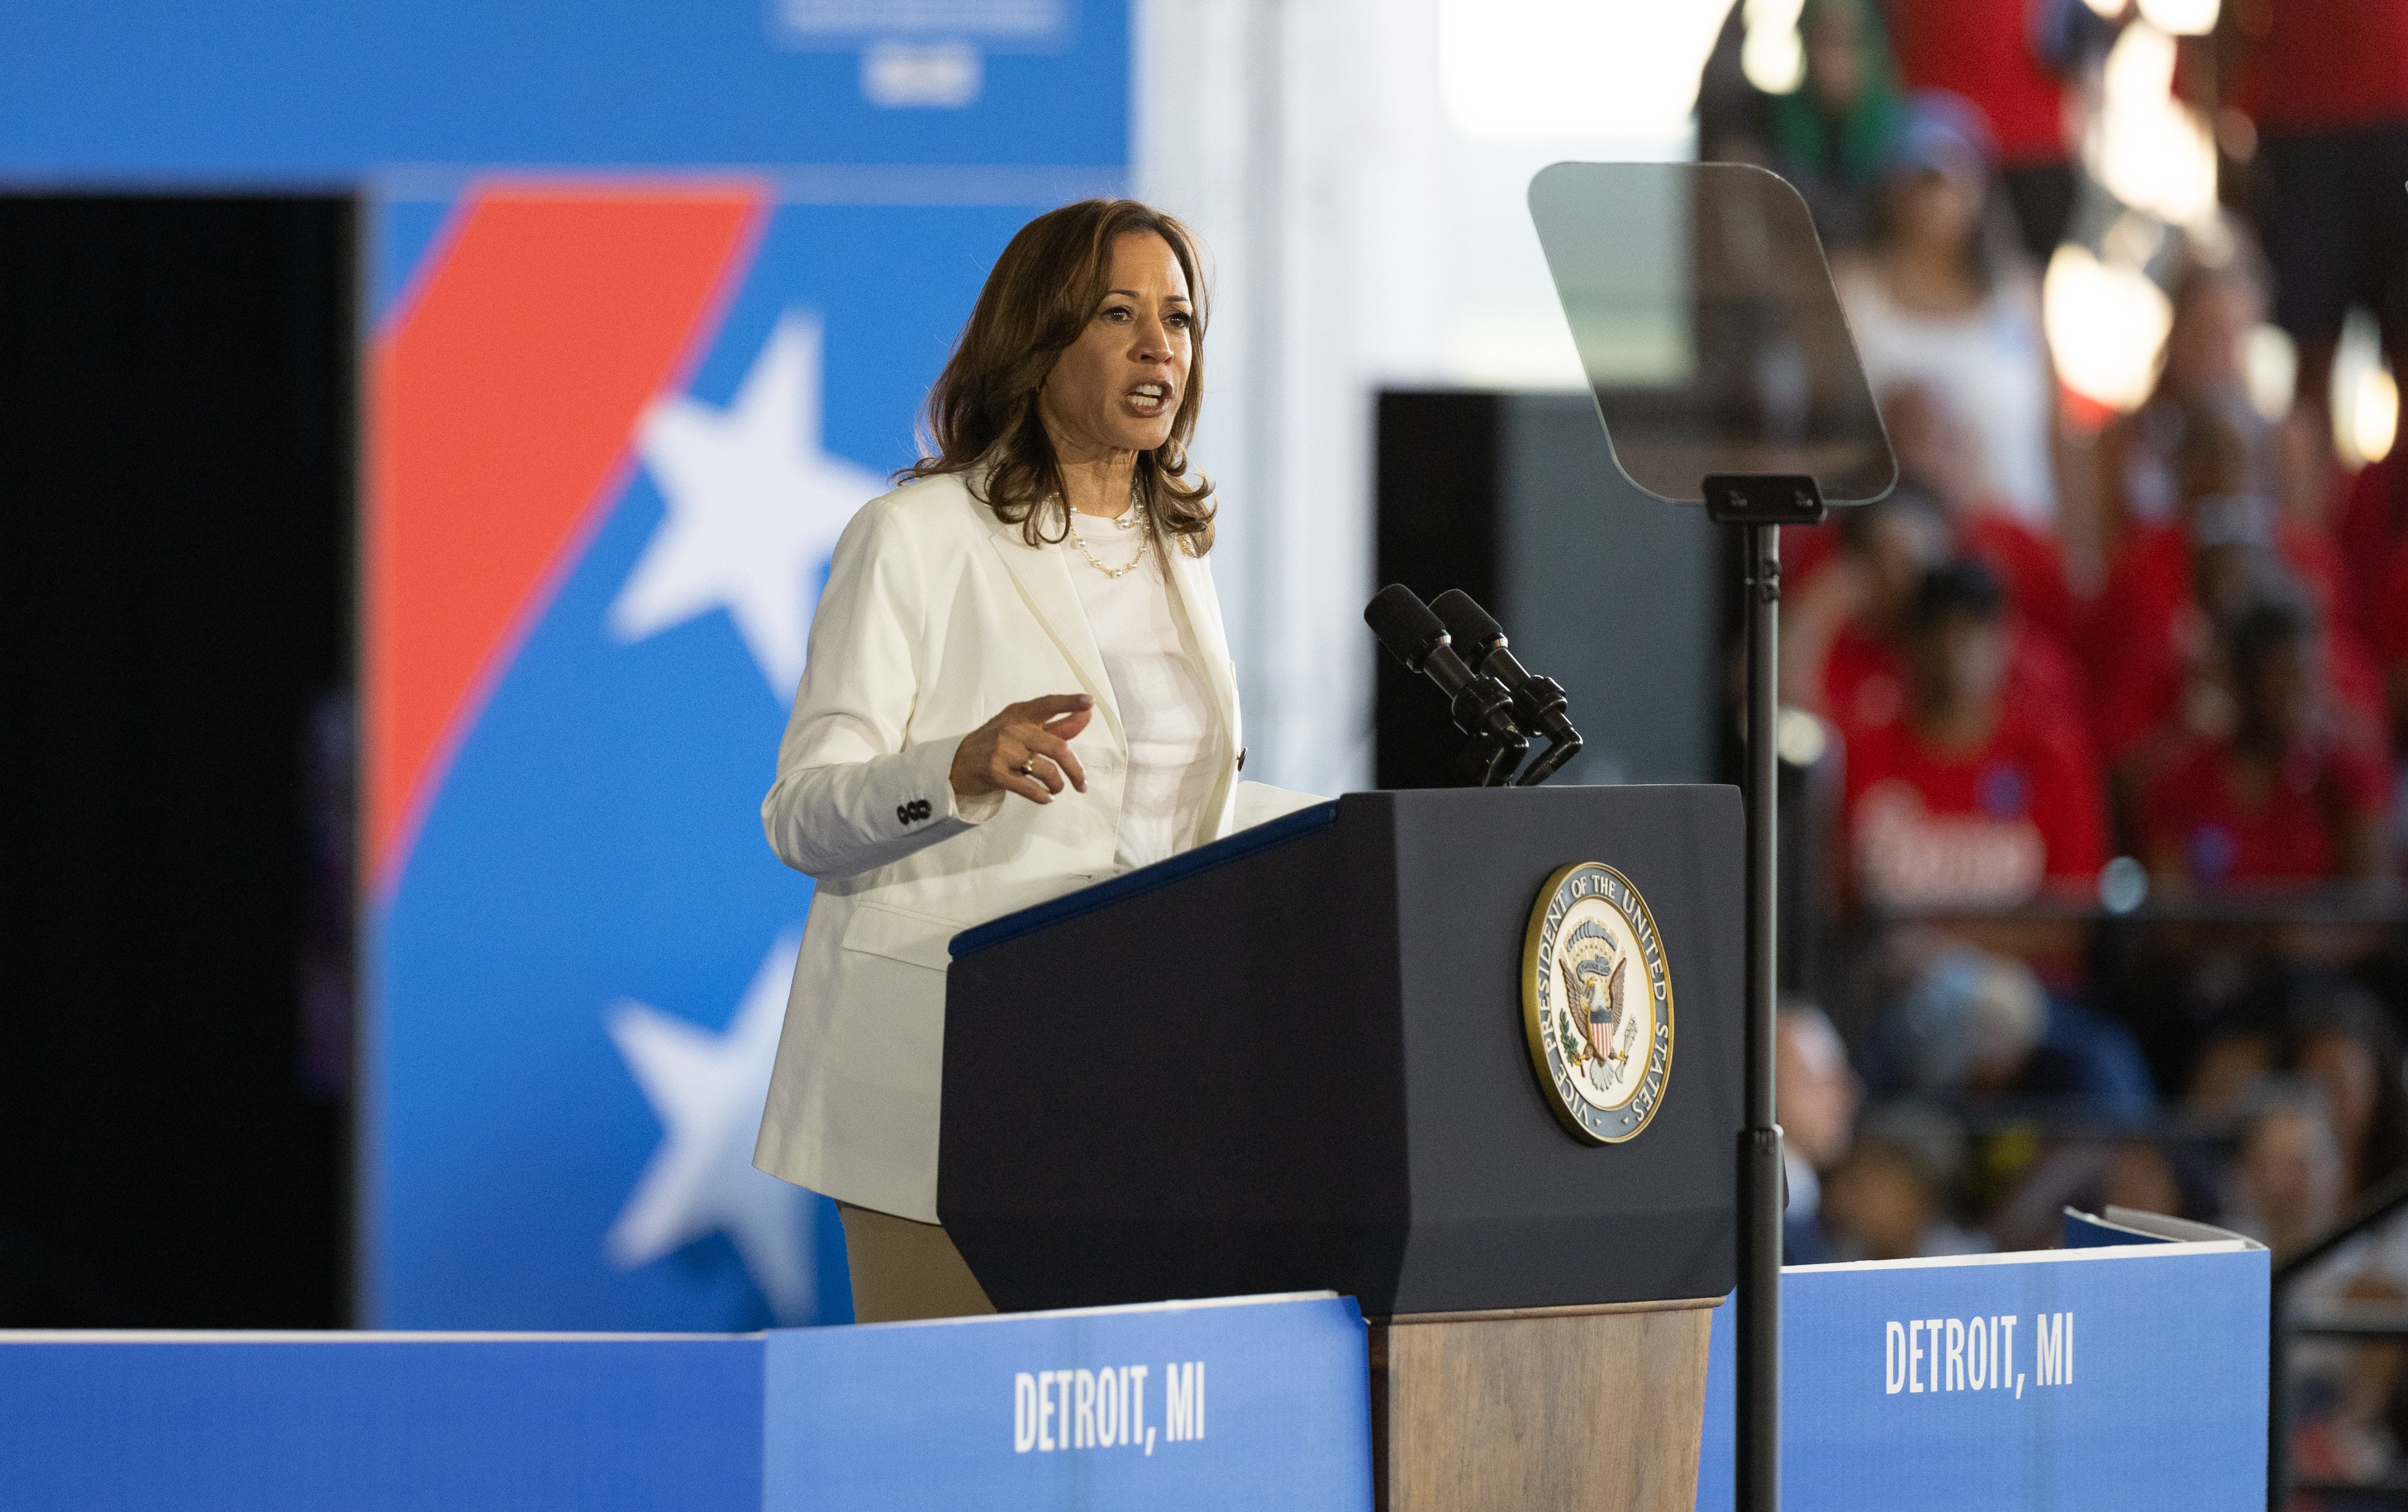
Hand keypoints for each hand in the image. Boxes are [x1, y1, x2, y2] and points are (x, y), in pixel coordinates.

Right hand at [950, 694, 1093, 805]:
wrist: (962, 763)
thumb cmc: (1001, 743)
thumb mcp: (1026, 728)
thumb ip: (1058, 725)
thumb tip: (1087, 714)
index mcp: (1022, 713)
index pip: (1048, 704)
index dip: (1069, 703)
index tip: (1089, 702)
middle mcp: (1013, 729)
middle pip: (1057, 747)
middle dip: (1075, 769)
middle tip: (1083, 783)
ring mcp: (1002, 750)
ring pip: (1046, 769)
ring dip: (1058, 784)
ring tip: (1057, 788)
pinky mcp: (995, 772)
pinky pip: (1028, 787)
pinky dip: (1043, 796)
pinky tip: (1047, 798)